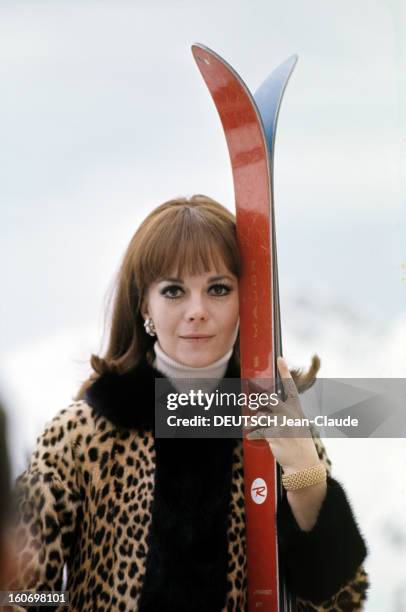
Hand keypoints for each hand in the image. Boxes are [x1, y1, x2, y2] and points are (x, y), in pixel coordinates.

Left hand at [246, 356, 320, 472]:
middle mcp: (289, 413)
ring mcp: (282, 423)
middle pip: (268, 398)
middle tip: (251, 404)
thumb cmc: (298, 442)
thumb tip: (262, 405)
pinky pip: (257, 430)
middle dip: (257, 400)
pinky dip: (252, 433)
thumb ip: (282, 412)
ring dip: (254, 422)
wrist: (303, 462)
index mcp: (296, 408)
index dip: (285, 372)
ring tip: (253, 427)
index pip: (291, 386)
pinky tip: (251, 435)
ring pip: (260, 415)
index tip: (280, 358)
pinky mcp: (273, 434)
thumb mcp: (295, 423)